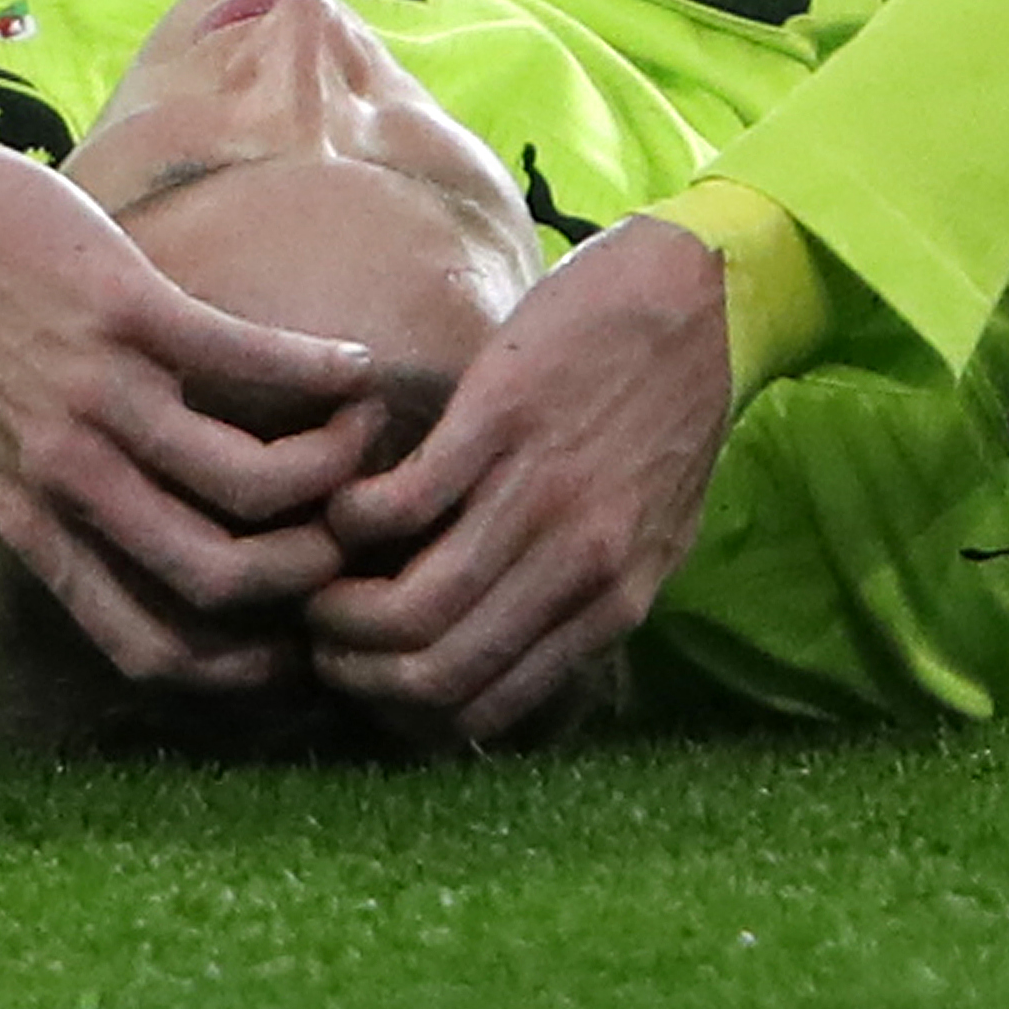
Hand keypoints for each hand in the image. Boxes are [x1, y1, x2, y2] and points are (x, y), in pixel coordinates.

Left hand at [0, 110, 376, 687]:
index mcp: (37, 524)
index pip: (149, 643)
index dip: (240, 665)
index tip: (294, 639)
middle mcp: (70, 478)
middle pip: (220, 580)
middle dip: (307, 571)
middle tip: (347, 530)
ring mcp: (99, 397)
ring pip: (250, 483)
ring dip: (333, 464)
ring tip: (363, 433)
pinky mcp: (126, 312)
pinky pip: (250, 365)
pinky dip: (323, 374)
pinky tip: (355, 366)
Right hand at [306, 214, 729, 743]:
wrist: (691, 298)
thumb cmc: (668, 413)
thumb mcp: (653, 532)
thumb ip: (593, 600)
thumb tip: (524, 662)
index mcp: (614, 600)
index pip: (488, 706)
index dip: (407, 710)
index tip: (371, 678)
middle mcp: (578, 563)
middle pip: (439, 670)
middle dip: (359, 670)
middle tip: (323, 636)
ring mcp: (539, 494)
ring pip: (415, 606)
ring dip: (341, 603)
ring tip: (317, 575)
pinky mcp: (500, 421)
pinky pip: (403, 505)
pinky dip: (354, 517)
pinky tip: (347, 499)